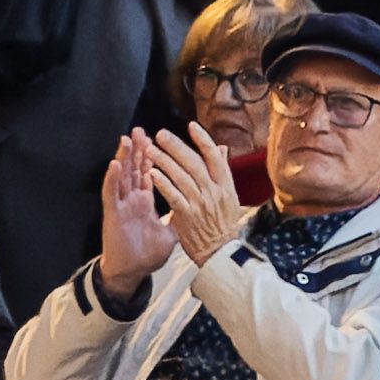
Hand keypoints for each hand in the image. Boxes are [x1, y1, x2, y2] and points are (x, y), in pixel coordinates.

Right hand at [97, 130, 176, 292]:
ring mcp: (121, 206)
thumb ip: (180, 216)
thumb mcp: (170, 233)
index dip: (151, 156)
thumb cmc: (147, 254)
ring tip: (126, 139)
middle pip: (134, 169)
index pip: (148, 173)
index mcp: (144, 202)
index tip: (156, 139)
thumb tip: (194, 206)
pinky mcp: (113, 215)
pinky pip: (111, 194)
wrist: (132, 272)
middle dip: (137, 149)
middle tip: (140, 130)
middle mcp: (131, 200)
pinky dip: (113, 179)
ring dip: (123, 157)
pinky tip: (115, 164)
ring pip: (122, 176)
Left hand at [144, 125, 248, 261]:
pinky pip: (173, 196)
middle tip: (160, 135)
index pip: (215, 156)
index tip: (190, 126)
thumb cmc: (223, 225)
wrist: (220, 253)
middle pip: (194, 162)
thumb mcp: (229, 196)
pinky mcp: (188, 216)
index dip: (203, 140)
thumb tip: (222, 148)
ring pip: (181, 176)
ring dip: (164, 161)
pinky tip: (152, 173)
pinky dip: (162, 183)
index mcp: (225, 185)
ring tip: (150, 150)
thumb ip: (223, 172)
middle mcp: (214, 192)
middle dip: (176, 146)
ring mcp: (201, 204)